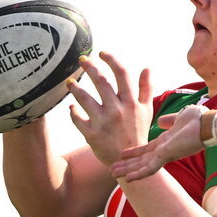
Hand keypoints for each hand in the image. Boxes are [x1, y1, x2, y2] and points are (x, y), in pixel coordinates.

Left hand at [67, 53, 152, 168]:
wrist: (131, 163)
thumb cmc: (138, 133)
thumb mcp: (147, 111)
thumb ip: (146, 89)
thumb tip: (147, 68)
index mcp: (131, 103)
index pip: (121, 74)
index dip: (111, 60)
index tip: (102, 52)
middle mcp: (117, 111)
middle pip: (100, 82)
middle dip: (89, 67)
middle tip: (81, 59)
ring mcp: (104, 123)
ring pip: (84, 98)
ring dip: (75, 87)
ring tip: (69, 82)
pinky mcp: (92, 135)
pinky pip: (77, 119)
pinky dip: (73, 112)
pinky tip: (71, 108)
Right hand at [112, 104, 203, 179]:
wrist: (208, 124)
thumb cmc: (198, 119)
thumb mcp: (179, 118)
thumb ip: (169, 121)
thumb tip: (160, 121)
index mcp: (166, 143)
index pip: (146, 150)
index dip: (134, 153)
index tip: (121, 155)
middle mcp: (164, 151)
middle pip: (142, 160)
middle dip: (127, 165)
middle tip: (112, 170)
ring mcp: (166, 154)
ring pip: (143, 165)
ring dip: (129, 170)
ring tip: (114, 174)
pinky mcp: (167, 155)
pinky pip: (151, 167)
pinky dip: (140, 173)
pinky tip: (129, 178)